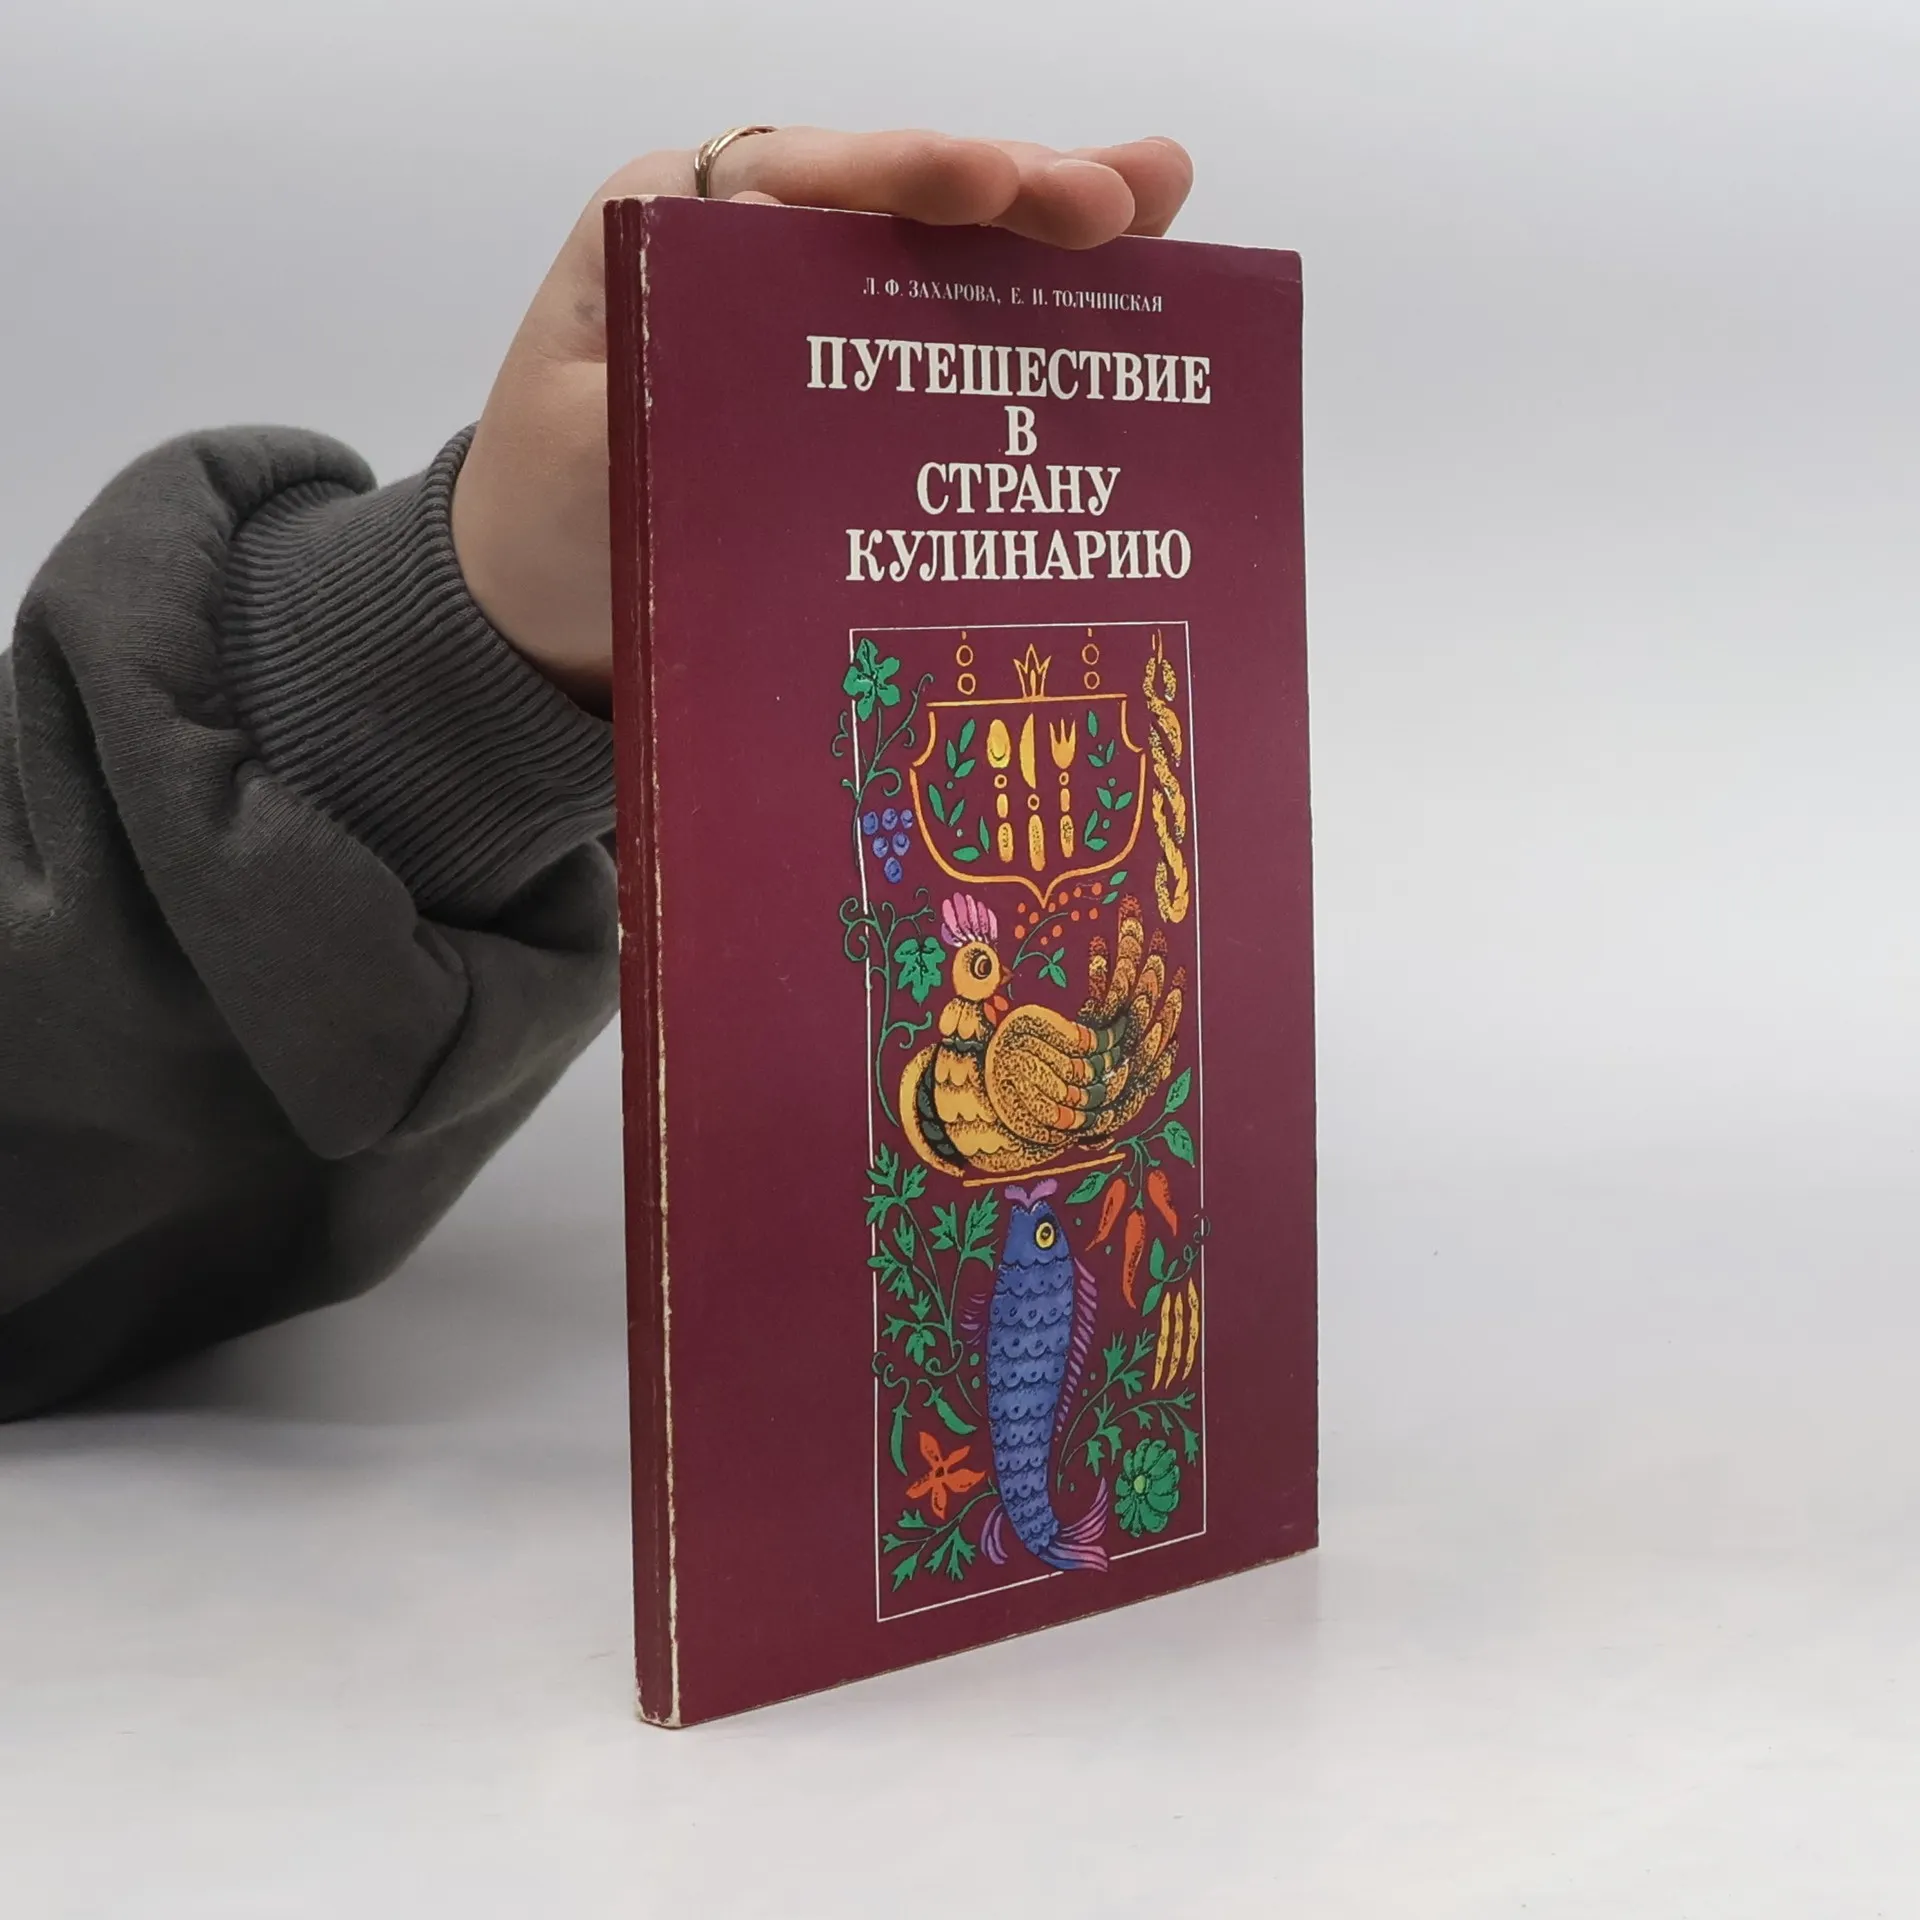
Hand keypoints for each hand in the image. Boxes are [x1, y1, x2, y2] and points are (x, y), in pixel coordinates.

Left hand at [450, 129, 1193, 709]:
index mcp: (671, 228)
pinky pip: (946, 340)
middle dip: (1016, 190)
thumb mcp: (582, 449)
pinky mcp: (850, 386)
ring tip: (1162, 209)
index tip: (989, 185)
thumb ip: (664, 373)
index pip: (804, 178)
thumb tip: (780, 275)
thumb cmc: (545, 518)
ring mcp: (812, 317)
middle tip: (1130, 196)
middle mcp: (754, 250)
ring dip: (1050, 237)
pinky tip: (1117, 308)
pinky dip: (1029, 323)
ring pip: (941, 257)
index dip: (906, 177)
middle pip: (898, 201)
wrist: (536, 603)